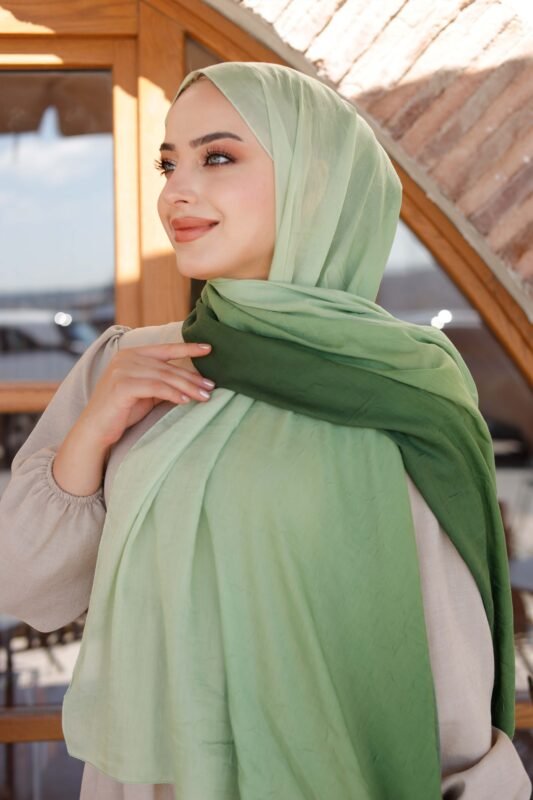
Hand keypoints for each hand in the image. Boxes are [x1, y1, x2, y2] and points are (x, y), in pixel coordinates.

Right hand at [78, 342, 214, 448]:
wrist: (96, 429)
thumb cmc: (122, 411)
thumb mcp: (146, 392)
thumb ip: (163, 381)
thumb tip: (194, 381)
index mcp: (132, 354)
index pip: (165, 349)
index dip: (188, 347)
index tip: (209, 349)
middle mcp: (126, 358)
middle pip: (168, 367)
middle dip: (192, 377)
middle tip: (211, 387)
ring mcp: (122, 370)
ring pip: (164, 376)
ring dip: (187, 387)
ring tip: (204, 396)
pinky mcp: (122, 385)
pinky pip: (155, 387)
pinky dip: (173, 393)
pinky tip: (185, 400)